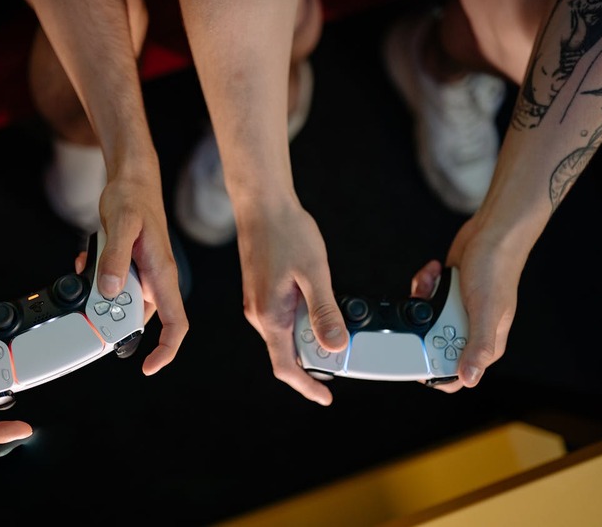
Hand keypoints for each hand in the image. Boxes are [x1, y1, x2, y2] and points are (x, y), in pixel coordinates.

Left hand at [85, 170, 188, 375]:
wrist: (132, 181)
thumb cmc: (134, 198)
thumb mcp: (122, 224)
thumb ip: (116, 259)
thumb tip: (109, 292)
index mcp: (163, 274)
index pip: (176, 323)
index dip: (166, 350)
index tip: (149, 367)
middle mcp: (156, 279)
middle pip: (140, 318)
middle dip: (112, 318)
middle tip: (90, 305)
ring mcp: (144, 275)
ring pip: (122, 303)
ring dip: (100, 298)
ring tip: (87, 274)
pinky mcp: (130, 268)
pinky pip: (113, 287)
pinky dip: (97, 282)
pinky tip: (86, 265)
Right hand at [236, 200, 346, 404]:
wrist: (262, 204)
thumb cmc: (286, 232)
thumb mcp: (314, 273)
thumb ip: (325, 312)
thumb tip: (335, 348)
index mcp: (269, 315)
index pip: (285, 367)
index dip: (306, 386)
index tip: (325, 397)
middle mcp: (258, 314)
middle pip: (286, 354)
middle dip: (314, 363)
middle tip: (344, 358)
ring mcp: (257, 303)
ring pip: (285, 336)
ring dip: (309, 341)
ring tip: (335, 330)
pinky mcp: (261, 292)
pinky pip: (281, 320)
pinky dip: (302, 324)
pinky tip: (319, 308)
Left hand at [411, 217, 525, 391]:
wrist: (492, 233)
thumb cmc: (497, 270)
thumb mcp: (486, 311)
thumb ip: (478, 347)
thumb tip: (470, 379)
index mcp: (485, 343)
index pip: (458, 374)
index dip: (434, 371)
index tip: (418, 354)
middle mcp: (470, 330)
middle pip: (433, 346)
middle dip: (423, 326)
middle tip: (430, 306)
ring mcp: (456, 312)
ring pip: (425, 320)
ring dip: (423, 298)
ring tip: (435, 282)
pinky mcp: (446, 295)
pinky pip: (425, 298)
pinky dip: (426, 283)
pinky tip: (437, 271)